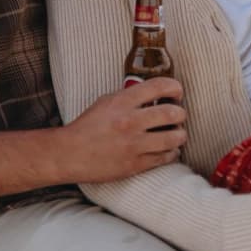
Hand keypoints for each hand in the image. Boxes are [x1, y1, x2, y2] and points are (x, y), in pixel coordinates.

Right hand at [64, 79, 186, 183]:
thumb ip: (129, 97)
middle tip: (178, 115)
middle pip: (172, 113)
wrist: (70, 154)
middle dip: (180, 113)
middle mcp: (130, 121)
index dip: (175, 87)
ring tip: (177, 133)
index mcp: (122, 101)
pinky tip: (168, 150)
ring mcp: (134, 144)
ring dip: (180, 134)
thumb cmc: (87, 127)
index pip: (159, 86)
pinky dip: (172, 152)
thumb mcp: (105, 102)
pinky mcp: (136, 164)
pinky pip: (165, 157)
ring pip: (174, 137)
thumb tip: (154, 95)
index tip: (177, 92)